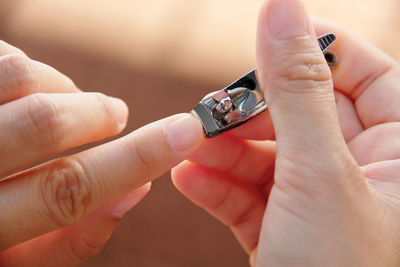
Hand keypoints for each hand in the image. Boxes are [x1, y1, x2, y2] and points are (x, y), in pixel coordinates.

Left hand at [0, 41, 202, 265]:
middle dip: (96, 114)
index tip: (187, 131)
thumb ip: (75, 238)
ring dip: (61, 87)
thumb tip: (137, 189)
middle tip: (114, 114)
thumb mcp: (17, 263)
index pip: (70, 190)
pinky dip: (26, 67)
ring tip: (65, 101)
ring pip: (18, 77)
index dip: (138, 158)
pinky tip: (24, 87)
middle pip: (43, 123)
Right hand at [172, 0, 399, 264]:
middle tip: (210, 111)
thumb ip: (299, 89)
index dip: (315, 51)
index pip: (365, 75)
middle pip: (304, 114)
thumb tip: (282, 10)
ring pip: (272, 155)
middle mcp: (369, 177)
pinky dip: (219, 185)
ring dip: (226, 150)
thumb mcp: (319, 175)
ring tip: (191, 146)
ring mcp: (324, 206)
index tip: (265, 40)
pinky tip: (190, 178)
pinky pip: (253, 195)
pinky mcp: (288, 234)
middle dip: (252, 112)